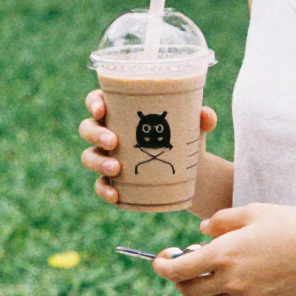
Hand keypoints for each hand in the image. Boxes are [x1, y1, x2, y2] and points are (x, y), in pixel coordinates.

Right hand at [79, 89, 217, 204]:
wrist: (190, 171)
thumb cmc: (184, 138)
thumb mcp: (192, 126)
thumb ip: (201, 117)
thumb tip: (206, 116)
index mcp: (120, 111)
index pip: (96, 101)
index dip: (93, 103)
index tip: (102, 109)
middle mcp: (109, 132)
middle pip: (88, 128)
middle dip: (96, 134)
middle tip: (113, 142)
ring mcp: (108, 157)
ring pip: (89, 157)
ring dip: (98, 162)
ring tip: (116, 169)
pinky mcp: (114, 181)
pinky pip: (100, 185)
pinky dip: (105, 190)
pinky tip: (115, 195)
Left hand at [153, 203, 295, 295]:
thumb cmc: (291, 225)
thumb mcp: (253, 212)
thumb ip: (222, 220)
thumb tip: (202, 231)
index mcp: (223, 254)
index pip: (177, 270)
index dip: (162, 266)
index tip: (162, 259)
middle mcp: (230, 281)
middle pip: (188, 290)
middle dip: (180, 276)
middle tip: (189, 260)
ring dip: (203, 286)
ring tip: (216, 267)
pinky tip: (235, 280)